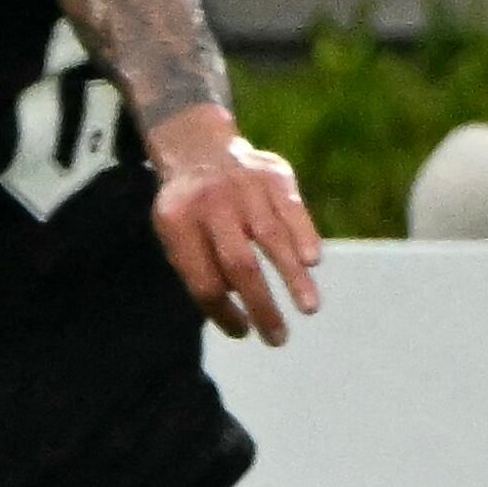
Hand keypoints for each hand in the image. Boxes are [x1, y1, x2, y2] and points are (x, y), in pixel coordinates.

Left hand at [143, 103, 323, 343]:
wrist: (200, 148)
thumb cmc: (190, 210)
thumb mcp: (175, 234)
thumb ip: (197, 268)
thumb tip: (234, 313)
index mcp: (178, 223)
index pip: (203, 280)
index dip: (223, 312)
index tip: (243, 332)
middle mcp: (211, 205)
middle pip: (239, 264)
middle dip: (261, 305)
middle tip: (277, 338)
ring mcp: (245, 188)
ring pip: (272, 238)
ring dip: (292, 277)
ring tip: (308, 309)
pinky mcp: (275, 175)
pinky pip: (294, 210)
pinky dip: (305, 236)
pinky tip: (312, 262)